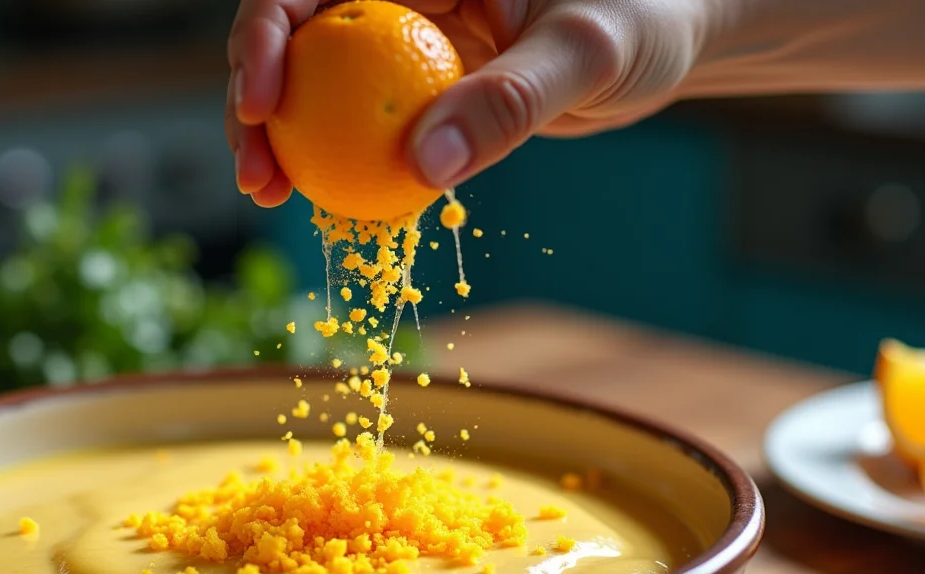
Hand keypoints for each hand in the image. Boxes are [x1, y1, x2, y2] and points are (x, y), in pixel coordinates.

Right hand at [226, 0, 706, 207]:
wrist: (669, 41)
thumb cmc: (645, 16)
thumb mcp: (586, 50)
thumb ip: (509, 100)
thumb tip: (422, 168)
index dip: (265, 34)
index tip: (260, 102)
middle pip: (296, 36)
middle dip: (255, 99)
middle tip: (254, 172)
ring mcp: (409, 42)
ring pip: (320, 85)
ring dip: (285, 139)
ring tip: (272, 194)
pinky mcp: (427, 88)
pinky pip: (367, 124)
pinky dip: (342, 163)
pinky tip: (328, 204)